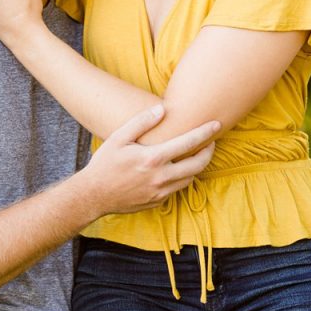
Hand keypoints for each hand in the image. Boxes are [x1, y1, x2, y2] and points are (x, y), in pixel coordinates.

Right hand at [82, 105, 218, 216]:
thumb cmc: (105, 163)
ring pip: (190, 179)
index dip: (205, 133)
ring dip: (197, 166)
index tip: (216, 125)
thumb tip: (162, 109)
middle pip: (197, 164)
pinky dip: (182, 178)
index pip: (188, 143)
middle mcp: (161, 177)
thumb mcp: (119, 137)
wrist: (94, 195)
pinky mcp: (157, 202)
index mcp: (153, 158)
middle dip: (209, 152)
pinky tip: (178, 169)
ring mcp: (160, 192)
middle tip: (212, 142)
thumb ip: (141, 122)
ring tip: (197, 154)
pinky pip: (177, 188)